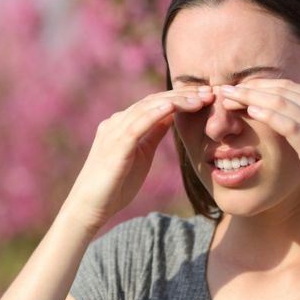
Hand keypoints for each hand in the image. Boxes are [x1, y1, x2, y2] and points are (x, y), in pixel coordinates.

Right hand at [64, 85, 214, 230]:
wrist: (89, 207)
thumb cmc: (115, 185)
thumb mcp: (141, 154)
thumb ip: (153, 134)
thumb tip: (171, 116)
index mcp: (123, 125)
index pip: (155, 103)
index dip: (181, 98)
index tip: (206, 97)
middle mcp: (116, 123)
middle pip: (153, 101)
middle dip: (182, 95)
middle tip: (210, 92)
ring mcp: (113, 133)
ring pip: (147, 109)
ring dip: (175, 102)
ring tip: (199, 99)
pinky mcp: (114, 147)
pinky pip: (136, 126)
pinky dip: (154, 114)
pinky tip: (172, 108)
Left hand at [218, 76, 299, 212]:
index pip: (289, 87)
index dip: (262, 85)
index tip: (239, 86)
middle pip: (279, 91)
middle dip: (248, 87)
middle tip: (222, 88)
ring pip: (280, 103)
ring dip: (250, 97)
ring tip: (226, 97)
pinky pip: (289, 125)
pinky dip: (269, 114)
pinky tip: (251, 110)